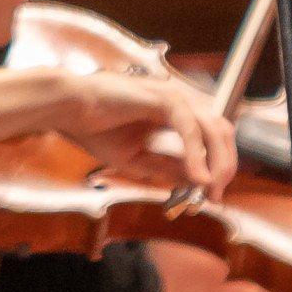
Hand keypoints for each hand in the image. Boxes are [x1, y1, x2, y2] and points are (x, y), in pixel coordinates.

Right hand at [38, 63, 230, 194]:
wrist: (66, 109)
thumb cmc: (94, 126)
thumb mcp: (137, 158)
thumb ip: (167, 167)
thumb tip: (195, 181)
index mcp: (173, 111)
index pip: (213, 134)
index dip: (220, 162)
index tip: (213, 192)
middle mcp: (178, 100)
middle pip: (222, 129)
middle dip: (225, 164)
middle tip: (215, 194)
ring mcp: (171, 96)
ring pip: (212, 128)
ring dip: (217, 161)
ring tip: (210, 188)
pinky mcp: (161, 98)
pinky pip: (189, 128)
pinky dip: (196, 154)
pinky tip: (196, 177)